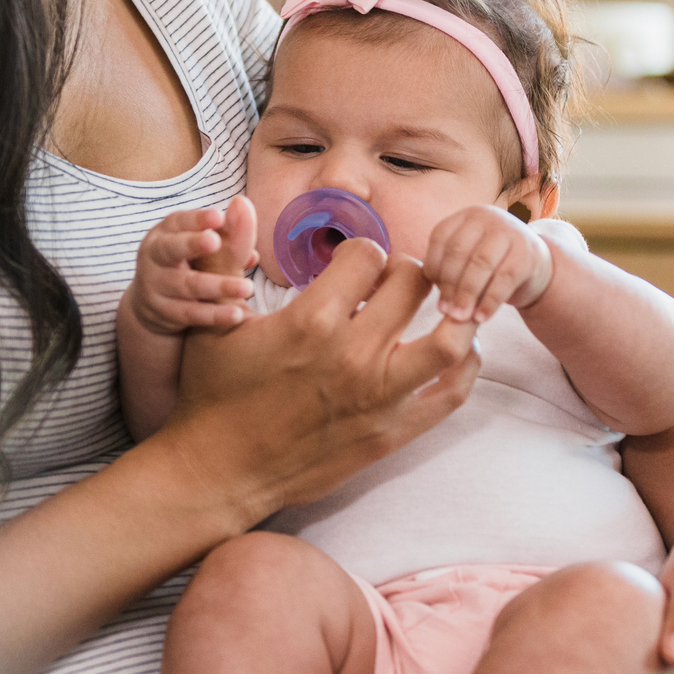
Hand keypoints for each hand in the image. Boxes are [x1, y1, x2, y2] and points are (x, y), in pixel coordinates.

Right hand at [125, 199, 257, 334]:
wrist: (153, 305)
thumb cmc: (186, 263)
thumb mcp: (199, 244)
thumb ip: (225, 229)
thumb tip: (245, 207)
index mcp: (164, 233)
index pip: (179, 221)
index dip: (198, 219)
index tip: (219, 216)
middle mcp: (154, 256)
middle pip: (171, 249)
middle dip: (192, 244)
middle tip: (216, 241)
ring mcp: (155, 285)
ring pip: (187, 285)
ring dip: (218, 286)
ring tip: (248, 288)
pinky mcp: (163, 312)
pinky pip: (190, 313)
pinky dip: (214, 314)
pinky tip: (237, 314)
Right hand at [167, 239, 480, 515]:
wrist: (218, 470)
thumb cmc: (212, 392)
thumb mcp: (208, 320)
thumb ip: (224, 255)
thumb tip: (238, 202)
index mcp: (311, 320)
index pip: (368, 255)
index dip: (360, 253)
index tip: (350, 267)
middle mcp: (352, 355)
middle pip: (413, 284)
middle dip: (404, 272)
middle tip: (393, 282)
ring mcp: (378, 398)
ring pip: (451, 341)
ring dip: (452, 314)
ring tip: (440, 308)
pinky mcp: (390, 434)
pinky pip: (451, 395)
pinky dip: (464, 367)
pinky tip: (454, 352)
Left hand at [423, 205, 552, 320]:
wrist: (536, 266)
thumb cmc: (491, 266)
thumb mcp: (468, 256)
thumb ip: (448, 266)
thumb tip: (423, 289)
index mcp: (466, 216)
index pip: (441, 237)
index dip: (434, 266)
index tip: (432, 291)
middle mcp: (487, 217)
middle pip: (459, 251)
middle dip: (449, 284)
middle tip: (444, 311)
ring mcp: (510, 232)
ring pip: (481, 264)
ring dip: (467, 294)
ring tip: (459, 317)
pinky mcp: (528, 253)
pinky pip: (504, 279)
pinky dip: (489, 301)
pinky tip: (481, 318)